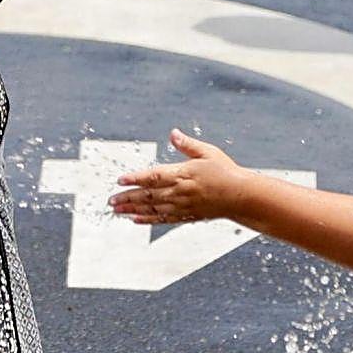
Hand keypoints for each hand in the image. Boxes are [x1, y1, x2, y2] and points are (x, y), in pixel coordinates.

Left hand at [108, 129, 248, 224]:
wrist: (241, 197)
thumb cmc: (226, 172)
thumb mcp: (208, 152)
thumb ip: (188, 144)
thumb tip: (173, 133)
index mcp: (183, 174)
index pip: (154, 176)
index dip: (135, 178)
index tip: (120, 179)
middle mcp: (180, 192)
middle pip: (148, 195)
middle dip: (127, 197)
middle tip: (111, 200)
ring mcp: (182, 206)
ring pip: (152, 209)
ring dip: (133, 210)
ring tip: (117, 211)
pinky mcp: (186, 216)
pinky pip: (163, 219)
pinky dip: (148, 220)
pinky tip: (136, 220)